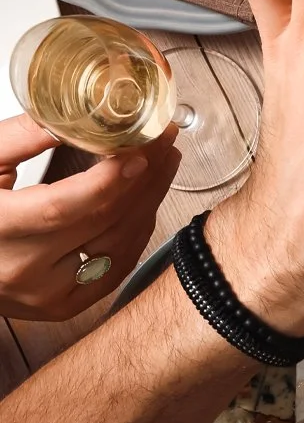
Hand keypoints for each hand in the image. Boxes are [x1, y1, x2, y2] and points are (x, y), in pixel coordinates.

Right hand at [0, 117, 177, 318]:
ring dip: (148, 204)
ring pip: (117, 248)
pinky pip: (114, 271)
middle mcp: (25, 271)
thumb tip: (74, 114)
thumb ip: (20, 139)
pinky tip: (145, 204)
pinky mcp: (62, 307)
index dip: (109, 179)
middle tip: (162, 142)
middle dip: (141, 178)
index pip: (64, 206)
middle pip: (101, 223)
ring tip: (163, 165)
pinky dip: (134, 235)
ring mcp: (47, 295)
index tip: (142, 148)